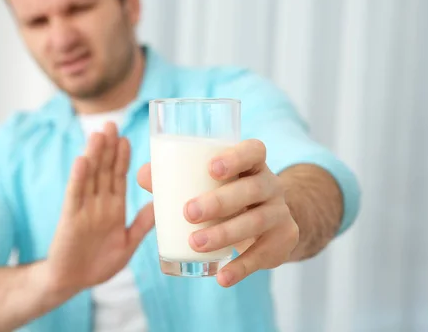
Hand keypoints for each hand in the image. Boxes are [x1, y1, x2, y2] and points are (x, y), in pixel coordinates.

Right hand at [46, 122, 154, 297]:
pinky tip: (82, 161)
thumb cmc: (99, 264)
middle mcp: (98, 204)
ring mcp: (83, 209)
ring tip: (98, 134)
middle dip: (108, 148)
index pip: (118, 176)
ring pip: (90, 177)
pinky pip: (75, 196)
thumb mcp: (128, 242)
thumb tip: (162, 204)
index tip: (126, 138)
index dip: (122, 157)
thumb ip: (142, 223)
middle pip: (103, 170)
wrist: (72, 283)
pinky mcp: (70, 219)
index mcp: (113, 207)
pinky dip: (78, 178)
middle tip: (111, 124)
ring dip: (94, 155)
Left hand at [137, 139, 298, 287]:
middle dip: (220, 201)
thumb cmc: (229, 194)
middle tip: (188, 212)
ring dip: (224, 234)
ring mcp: (279, 212)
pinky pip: (263, 255)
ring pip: (255, 221)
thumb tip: (144, 175)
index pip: (254, 151)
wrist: (270, 222)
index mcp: (252, 164)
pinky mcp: (283, 240)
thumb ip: (177, 177)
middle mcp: (271, 184)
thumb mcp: (210, 184)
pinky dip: (241, 267)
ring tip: (195, 244)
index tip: (211, 168)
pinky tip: (222, 277)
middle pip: (251, 188)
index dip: (236, 157)